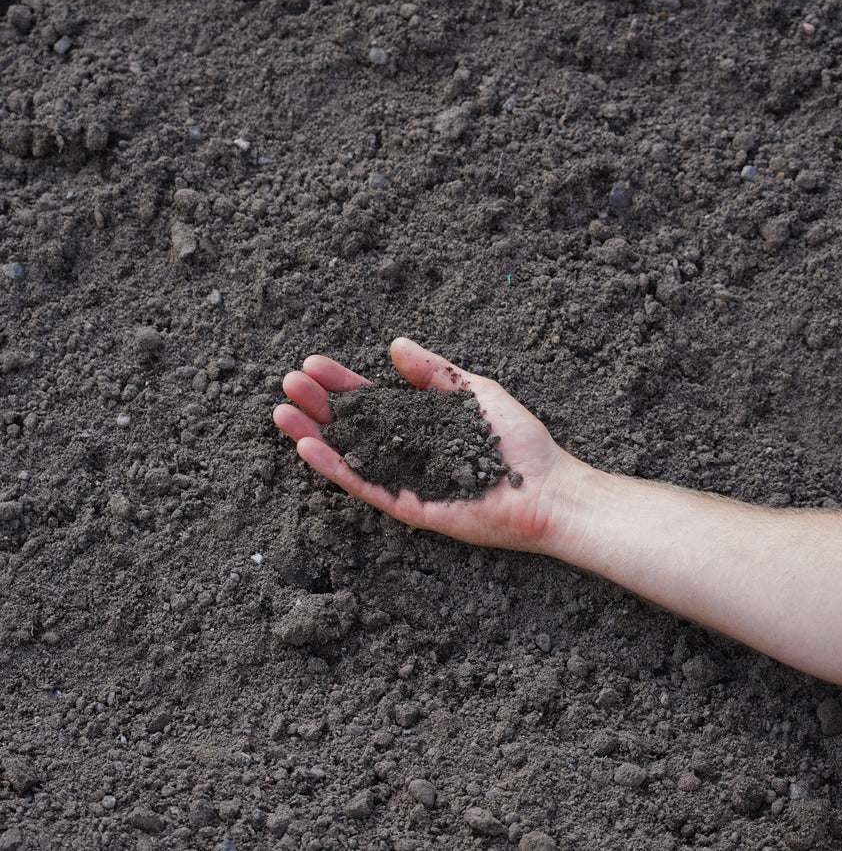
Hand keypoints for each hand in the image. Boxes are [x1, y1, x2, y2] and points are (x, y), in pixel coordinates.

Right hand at [273, 337, 587, 552]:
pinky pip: (366, 485)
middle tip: (289, 383)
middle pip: (352, 426)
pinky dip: (336, 469)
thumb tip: (395, 346)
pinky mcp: (409, 506)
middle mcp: (407, 452)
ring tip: (282, 413)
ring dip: (314, 436)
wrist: (547, 489)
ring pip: (350, 455)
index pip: (371, 401)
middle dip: (319, 404)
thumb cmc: (517, 442)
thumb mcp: (473, 392)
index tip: (313, 363)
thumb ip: (435, 372)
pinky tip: (310, 448)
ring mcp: (405, 480)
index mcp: (420, 425)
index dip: (341, 383)